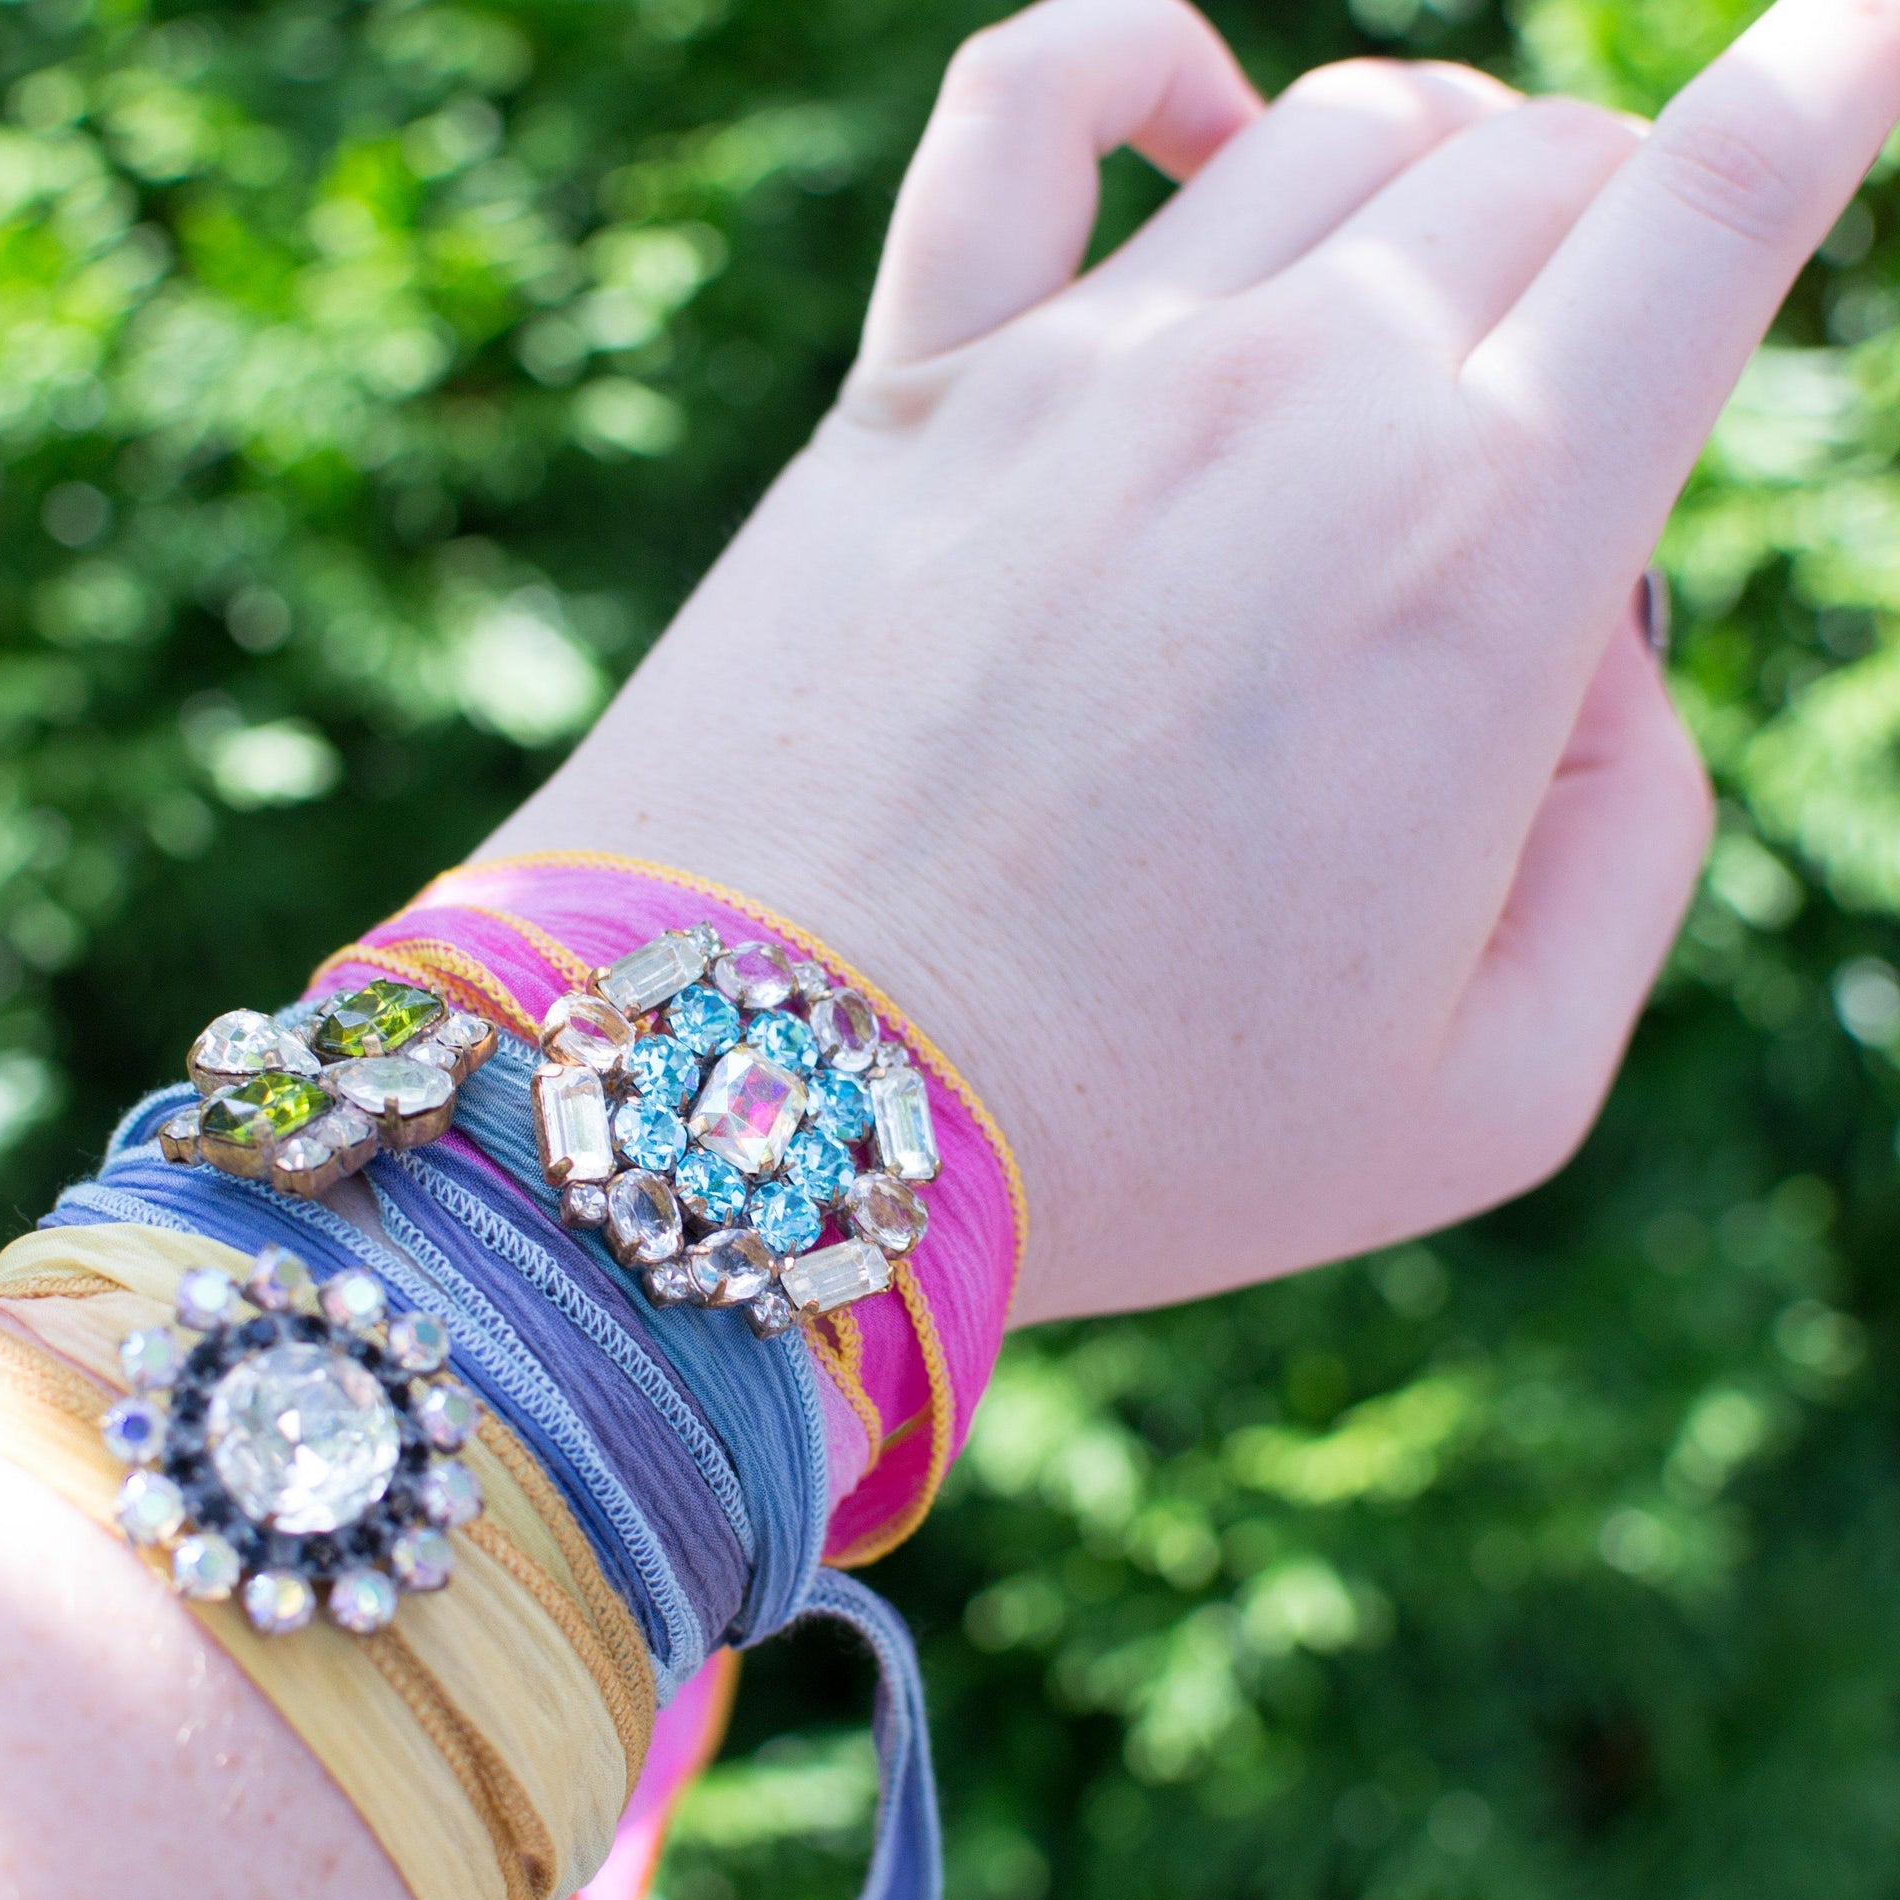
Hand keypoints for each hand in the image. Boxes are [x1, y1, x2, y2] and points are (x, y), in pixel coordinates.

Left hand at [485, 0, 1895, 1325]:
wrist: (768, 1100)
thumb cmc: (1135, 1131)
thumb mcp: (1493, 1087)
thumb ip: (1633, 841)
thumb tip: (1597, 638)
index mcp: (1482, 564)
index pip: (1711, 221)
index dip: (1820, 97)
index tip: (1859, 40)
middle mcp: (1299, 404)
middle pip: (1540, 175)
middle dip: (1623, 226)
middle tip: (1594, 363)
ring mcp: (1086, 370)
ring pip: (1339, 137)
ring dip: (1443, 180)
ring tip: (1439, 301)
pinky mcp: (911, 386)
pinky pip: (1027, 108)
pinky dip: (1140, 55)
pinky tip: (1195, 102)